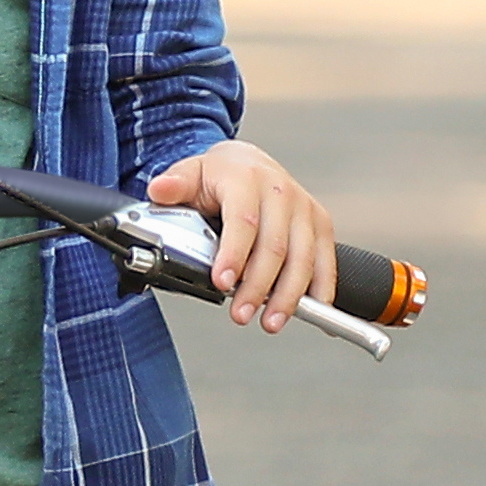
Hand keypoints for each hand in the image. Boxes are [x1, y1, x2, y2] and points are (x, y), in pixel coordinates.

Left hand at [146, 137, 335, 333]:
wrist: (248, 163)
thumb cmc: (220, 177)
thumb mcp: (191, 174)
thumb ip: (175, 185)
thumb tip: (159, 189)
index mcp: (246, 179)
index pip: (243, 221)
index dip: (234, 255)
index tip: (222, 282)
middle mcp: (280, 191)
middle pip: (275, 247)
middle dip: (258, 287)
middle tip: (241, 315)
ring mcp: (304, 208)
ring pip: (303, 258)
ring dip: (289, 295)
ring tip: (271, 322)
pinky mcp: (320, 224)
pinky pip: (326, 261)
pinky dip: (323, 290)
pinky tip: (315, 312)